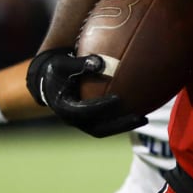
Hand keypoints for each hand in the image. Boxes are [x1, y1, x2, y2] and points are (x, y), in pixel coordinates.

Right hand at [26, 48, 147, 138]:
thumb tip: (100, 62)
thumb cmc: (57, 70)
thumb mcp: (63, 64)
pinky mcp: (89, 121)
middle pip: (99, 128)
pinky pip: (107, 124)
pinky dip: (121, 120)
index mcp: (65, 107)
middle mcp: (73, 120)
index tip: (118, 99)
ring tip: (143, 118)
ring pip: (105, 129)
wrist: (49, 82)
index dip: (101, 107)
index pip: (85, 111)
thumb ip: (80, 64)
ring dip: (124, 126)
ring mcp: (82, 123)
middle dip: (120, 125)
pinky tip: (139, 111)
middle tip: (140, 117)